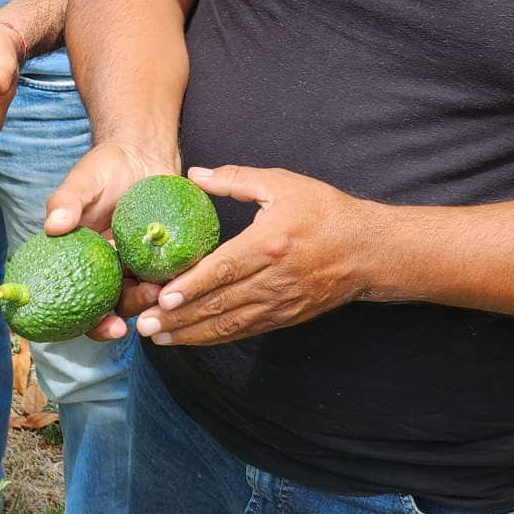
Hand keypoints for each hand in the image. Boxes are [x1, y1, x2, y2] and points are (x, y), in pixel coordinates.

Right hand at [44, 139, 180, 339]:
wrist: (141, 154)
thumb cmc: (105, 168)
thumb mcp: (82, 181)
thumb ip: (66, 201)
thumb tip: (53, 225)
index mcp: (84, 263)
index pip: (83, 305)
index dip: (95, 325)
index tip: (109, 327)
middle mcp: (110, 270)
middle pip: (120, 305)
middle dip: (135, 310)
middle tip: (148, 296)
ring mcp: (139, 264)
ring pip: (148, 293)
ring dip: (158, 296)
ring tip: (166, 281)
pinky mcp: (165, 254)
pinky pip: (172, 273)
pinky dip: (179, 276)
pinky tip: (186, 271)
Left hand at [131, 164, 376, 346]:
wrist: (370, 251)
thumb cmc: (325, 212)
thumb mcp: (281, 184)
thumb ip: (234, 178)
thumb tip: (193, 175)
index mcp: (270, 244)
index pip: (224, 270)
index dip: (192, 286)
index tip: (163, 297)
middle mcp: (274, 279)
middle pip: (220, 304)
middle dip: (178, 318)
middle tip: (144, 325)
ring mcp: (280, 303)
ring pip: (228, 324)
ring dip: (190, 333)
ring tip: (156, 337)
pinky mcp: (284, 317)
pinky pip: (243, 331)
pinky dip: (213, 337)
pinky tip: (189, 338)